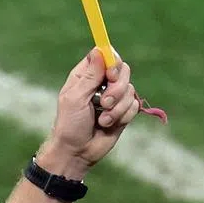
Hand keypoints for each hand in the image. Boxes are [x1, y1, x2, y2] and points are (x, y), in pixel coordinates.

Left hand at [37, 47, 140, 179]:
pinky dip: (122, 116)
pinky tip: (108, 125)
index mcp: (85, 76)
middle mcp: (101, 84)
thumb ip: (89, 76)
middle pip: (123, 70)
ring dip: (117, 108)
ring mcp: (114, 98)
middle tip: (104, 103)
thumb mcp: (75, 98)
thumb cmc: (69, 125)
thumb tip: (100, 50)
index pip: (105, 55)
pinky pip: (134, 105)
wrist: (77, 151)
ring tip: (102, 120)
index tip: (110, 75)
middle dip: (117, 88)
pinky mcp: (123, 112)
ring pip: (130, 89)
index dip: (112, 62)